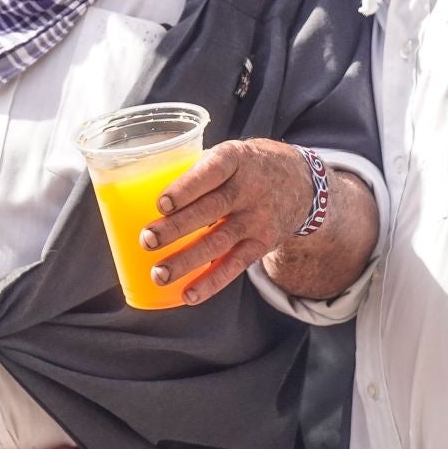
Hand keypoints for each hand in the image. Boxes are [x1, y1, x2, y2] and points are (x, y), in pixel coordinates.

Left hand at [137, 139, 314, 305]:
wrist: (300, 182)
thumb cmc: (248, 166)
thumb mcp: (231, 154)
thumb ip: (199, 170)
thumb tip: (146, 192)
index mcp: (236, 158)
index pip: (211, 171)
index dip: (187, 187)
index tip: (162, 204)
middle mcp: (250, 188)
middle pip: (211, 209)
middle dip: (177, 227)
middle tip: (147, 240)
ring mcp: (258, 218)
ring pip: (219, 241)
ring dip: (187, 260)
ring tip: (159, 273)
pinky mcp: (262, 244)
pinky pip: (235, 265)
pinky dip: (211, 282)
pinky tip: (188, 294)